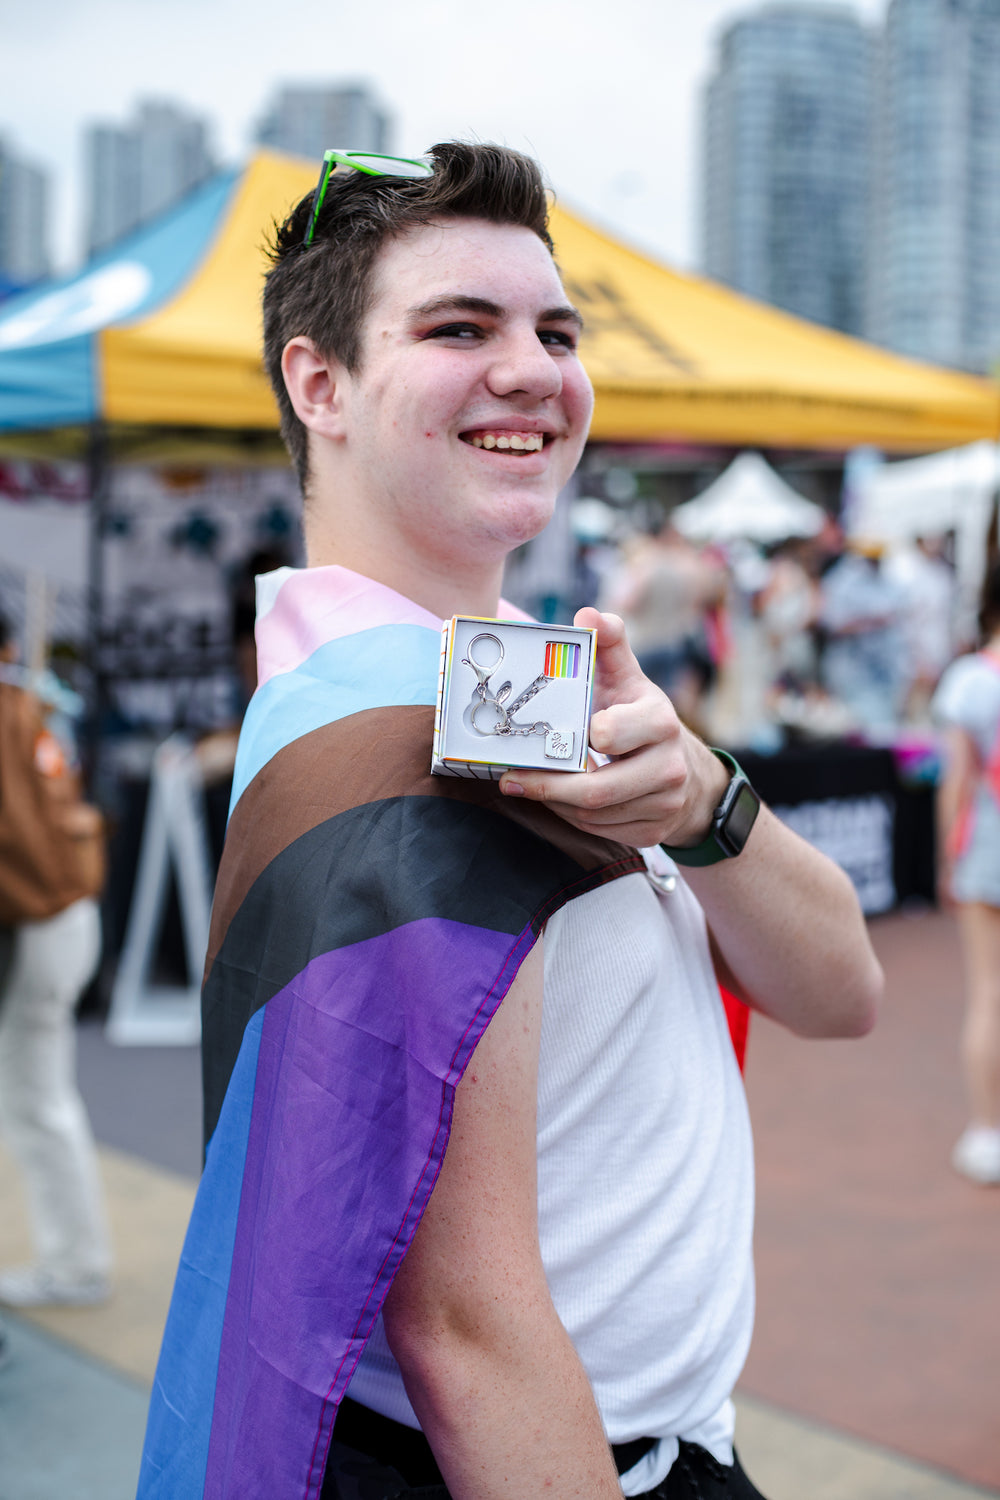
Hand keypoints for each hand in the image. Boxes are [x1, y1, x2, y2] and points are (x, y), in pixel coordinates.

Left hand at [499, 609, 727, 848]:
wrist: (688, 772)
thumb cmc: (641, 718)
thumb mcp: (628, 679)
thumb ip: (608, 645)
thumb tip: (588, 614)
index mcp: (660, 721)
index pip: (609, 734)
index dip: (576, 738)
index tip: (549, 736)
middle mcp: (669, 766)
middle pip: (597, 790)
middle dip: (547, 787)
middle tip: (511, 780)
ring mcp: (664, 804)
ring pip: (593, 815)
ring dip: (554, 803)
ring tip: (529, 787)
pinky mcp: (653, 833)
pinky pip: (601, 832)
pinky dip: (572, 819)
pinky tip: (557, 801)